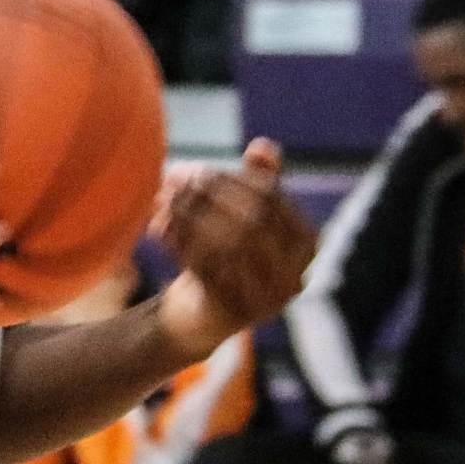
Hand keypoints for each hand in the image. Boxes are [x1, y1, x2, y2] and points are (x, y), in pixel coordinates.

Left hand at [152, 139, 316, 359]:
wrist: (200, 317)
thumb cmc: (226, 255)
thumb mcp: (244, 216)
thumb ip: (259, 181)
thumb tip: (263, 146)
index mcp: (306, 242)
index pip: (270, 197)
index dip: (230, 178)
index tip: (194, 168)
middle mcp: (295, 272)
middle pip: (251, 219)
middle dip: (208, 194)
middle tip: (173, 179)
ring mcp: (269, 298)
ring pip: (227, 243)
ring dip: (189, 215)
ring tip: (162, 199)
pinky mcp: (235, 314)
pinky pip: (206, 270)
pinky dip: (180, 243)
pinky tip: (158, 227)